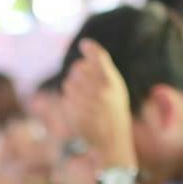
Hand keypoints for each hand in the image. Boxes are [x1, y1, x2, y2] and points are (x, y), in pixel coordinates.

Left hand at [60, 39, 134, 165]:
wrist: (111, 139)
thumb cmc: (114, 109)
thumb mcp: (116, 87)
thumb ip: (102, 66)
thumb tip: (84, 44)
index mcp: (110, 82)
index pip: (96, 56)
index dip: (88, 48)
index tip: (84, 44)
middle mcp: (98, 90)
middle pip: (78, 68)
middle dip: (79, 72)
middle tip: (86, 82)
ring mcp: (84, 102)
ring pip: (69, 82)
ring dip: (73, 87)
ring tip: (86, 98)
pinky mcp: (73, 112)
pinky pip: (66, 98)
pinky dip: (70, 101)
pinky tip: (82, 109)